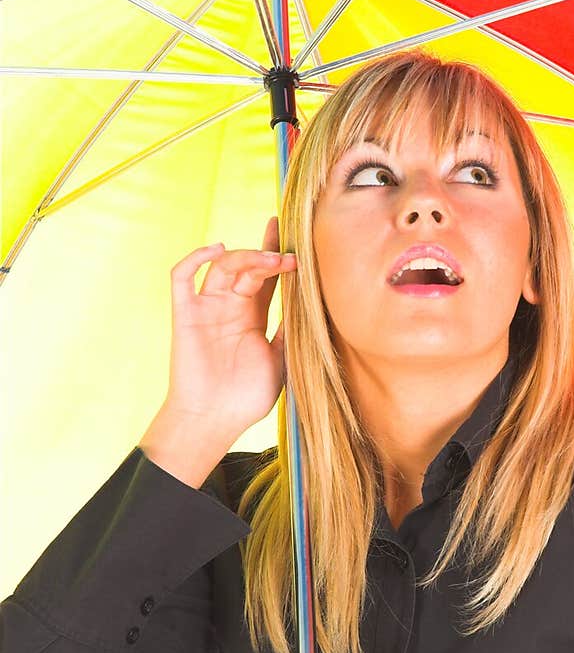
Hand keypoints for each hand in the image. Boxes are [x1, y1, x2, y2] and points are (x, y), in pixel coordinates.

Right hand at [164, 215, 296, 439]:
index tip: (294, 233)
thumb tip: (312, 304)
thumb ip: (291, 331)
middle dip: (267, 254)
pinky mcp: (185, 314)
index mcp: (253, 316)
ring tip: (269, 261)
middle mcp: (230, 307)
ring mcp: (207, 308)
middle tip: (289, 258)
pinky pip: (183, 277)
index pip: (266, 275)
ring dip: (246, 257)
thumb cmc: (246, 397)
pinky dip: (196, 257)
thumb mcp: (281, 360)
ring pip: (222, 266)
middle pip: (246, 265)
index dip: (277, 252)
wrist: (214, 420)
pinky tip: (218, 249)